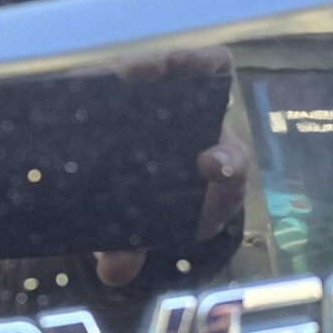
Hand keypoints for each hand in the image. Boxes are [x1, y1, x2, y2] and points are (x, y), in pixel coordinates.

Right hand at [93, 47, 250, 286]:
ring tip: (126, 72)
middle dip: (195, 76)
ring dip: (160, 62)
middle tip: (166, 84)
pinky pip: (141, 71)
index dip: (227, 163)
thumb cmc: (154, 217)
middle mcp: (200, 129)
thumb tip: (113, 270)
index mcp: (214, 171)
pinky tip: (99, 74)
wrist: (141, 200)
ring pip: (183, 68)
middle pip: (214, 88)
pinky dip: (127, 67)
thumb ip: (132, 253)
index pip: (234, 161)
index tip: (209, 166)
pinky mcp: (141, 93)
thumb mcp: (143, 239)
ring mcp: (173, 105)